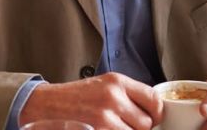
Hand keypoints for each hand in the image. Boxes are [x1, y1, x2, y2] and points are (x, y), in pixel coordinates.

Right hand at [19, 72, 162, 129]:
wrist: (49, 104)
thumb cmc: (78, 96)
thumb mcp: (105, 84)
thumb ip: (128, 93)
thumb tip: (153, 109)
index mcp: (118, 81)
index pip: (153, 98)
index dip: (156, 112)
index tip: (153, 117)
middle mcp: (113, 96)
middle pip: (146, 122)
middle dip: (141, 127)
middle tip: (129, 124)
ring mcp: (104, 115)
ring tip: (116, 127)